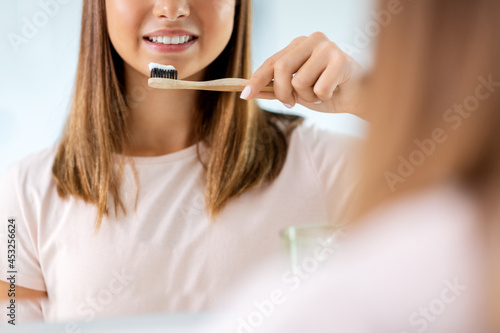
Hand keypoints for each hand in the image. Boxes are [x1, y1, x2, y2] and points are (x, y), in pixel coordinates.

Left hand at [240, 32, 365, 118]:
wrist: (360, 96)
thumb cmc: (328, 91)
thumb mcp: (298, 91)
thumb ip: (277, 89)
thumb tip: (249, 92)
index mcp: (299, 44)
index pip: (271, 61)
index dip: (256, 80)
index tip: (244, 95)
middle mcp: (312, 40)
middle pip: (281, 69)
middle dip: (283, 93)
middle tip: (291, 104)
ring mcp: (327, 47)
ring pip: (300, 82)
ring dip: (308, 98)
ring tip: (320, 95)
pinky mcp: (341, 60)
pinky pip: (319, 89)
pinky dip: (323, 98)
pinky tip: (334, 92)